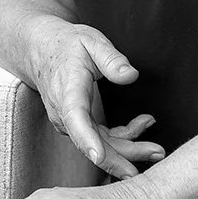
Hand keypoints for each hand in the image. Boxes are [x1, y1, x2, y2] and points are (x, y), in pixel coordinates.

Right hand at [28, 22, 166, 177]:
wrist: (41, 51)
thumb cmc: (68, 45)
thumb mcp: (91, 41)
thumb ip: (111, 58)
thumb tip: (131, 75)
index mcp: (68, 90)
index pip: (75, 118)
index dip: (87, 139)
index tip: (99, 157)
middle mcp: (65, 113)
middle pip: (92, 143)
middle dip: (122, 157)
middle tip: (156, 154)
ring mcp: (70, 123)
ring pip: (99, 146)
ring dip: (128, 150)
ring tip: (156, 148)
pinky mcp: (78, 126)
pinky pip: (101, 139)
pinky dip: (123, 138)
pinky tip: (142, 125)